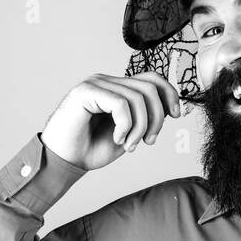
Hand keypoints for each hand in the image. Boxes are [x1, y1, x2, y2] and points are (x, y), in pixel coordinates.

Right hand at [40, 72, 182, 170]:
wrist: (63, 162)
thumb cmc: (91, 148)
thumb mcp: (129, 133)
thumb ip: (145, 118)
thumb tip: (170, 108)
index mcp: (117, 88)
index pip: (152, 78)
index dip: (170, 94)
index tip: (176, 115)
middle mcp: (107, 81)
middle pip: (150, 87)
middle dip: (157, 117)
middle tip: (149, 141)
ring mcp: (95, 84)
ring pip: (137, 97)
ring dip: (140, 127)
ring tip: (130, 145)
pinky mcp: (85, 91)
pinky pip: (120, 104)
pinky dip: (126, 125)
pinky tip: (118, 139)